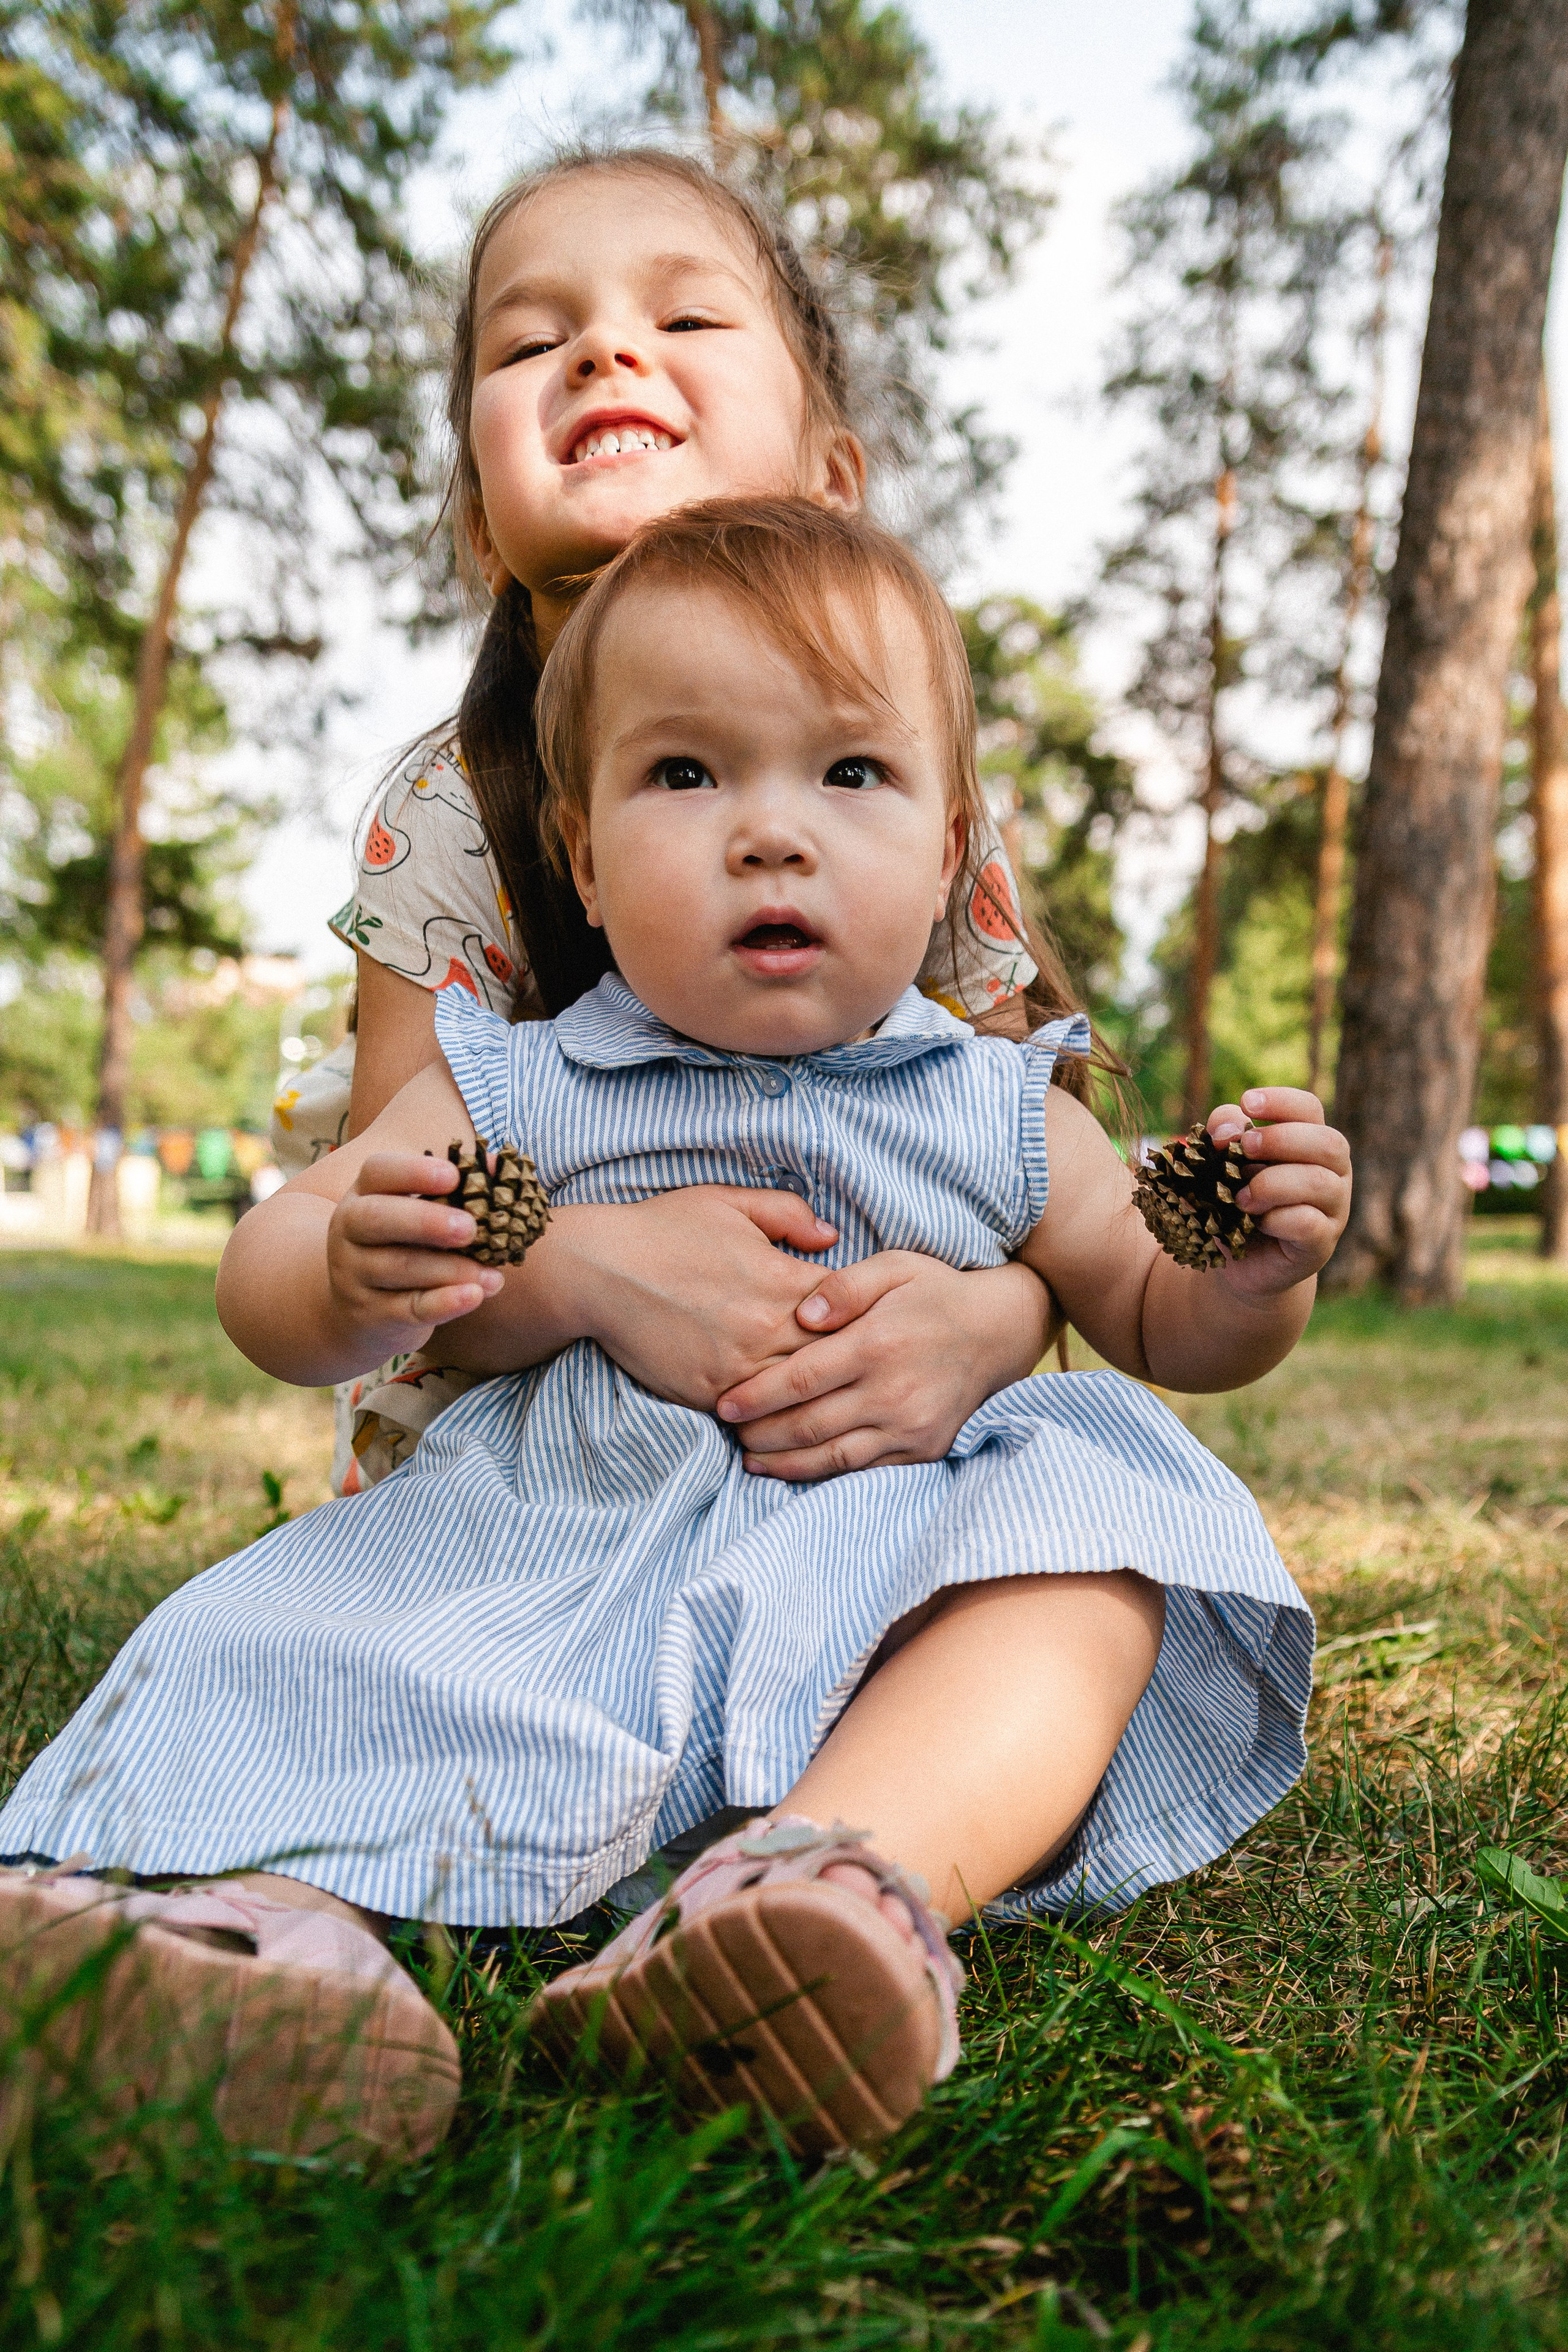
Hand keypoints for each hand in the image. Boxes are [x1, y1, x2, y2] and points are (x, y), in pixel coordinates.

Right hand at [327, 1151, 503, 1353]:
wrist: (363, 1312)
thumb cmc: (405, 1248)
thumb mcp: (420, 1215)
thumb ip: (458, 1190)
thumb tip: (500, 1166)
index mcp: (365, 1195)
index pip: (378, 1171)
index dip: (414, 1170)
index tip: (454, 1176)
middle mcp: (350, 1231)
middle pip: (377, 1218)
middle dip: (426, 1221)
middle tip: (469, 1228)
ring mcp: (354, 1275)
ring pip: (399, 1267)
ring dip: (452, 1269)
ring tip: (493, 1274)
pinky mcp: (370, 1315)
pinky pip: (408, 1308)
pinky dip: (445, 1303)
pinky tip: (476, 1295)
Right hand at [573, 1187, 838, 1403]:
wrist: (598, 1270)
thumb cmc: (664, 1230)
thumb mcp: (729, 1202)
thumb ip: (788, 1214)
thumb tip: (831, 1236)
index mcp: (781, 1281)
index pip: (851, 1309)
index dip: (863, 1314)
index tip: (866, 1317)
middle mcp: (766, 1330)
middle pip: (835, 1358)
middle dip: (851, 1359)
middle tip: (863, 1363)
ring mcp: (738, 1368)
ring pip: (800, 1395)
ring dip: (818, 1394)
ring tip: (837, 1395)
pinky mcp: (708, 1394)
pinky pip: (757, 1414)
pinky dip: (774, 1413)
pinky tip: (787, 1411)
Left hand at [716, 1255, 1051, 1480]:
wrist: (999, 1331)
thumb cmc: (934, 1292)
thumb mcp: (892, 1267)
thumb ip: (842, 1285)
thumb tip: (803, 1315)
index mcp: (875, 1344)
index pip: (799, 1380)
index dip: (756, 1397)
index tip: (723, 1404)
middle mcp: (891, 1392)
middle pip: (807, 1425)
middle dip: (760, 1434)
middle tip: (729, 1432)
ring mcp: (909, 1426)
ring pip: (832, 1457)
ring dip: (784, 1463)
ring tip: (750, 1459)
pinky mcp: (923, 1448)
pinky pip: (864, 1469)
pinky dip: (825, 1475)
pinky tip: (796, 1469)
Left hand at [1206, 1087, 1350, 1297]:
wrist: (1242, 1260)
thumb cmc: (1238, 1202)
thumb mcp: (1223, 1164)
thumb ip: (1224, 1137)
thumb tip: (1224, 1130)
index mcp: (1311, 1142)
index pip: (1310, 1108)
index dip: (1281, 1100)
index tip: (1245, 1102)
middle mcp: (1332, 1172)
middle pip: (1328, 1142)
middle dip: (1280, 1140)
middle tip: (1243, 1148)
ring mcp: (1333, 1209)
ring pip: (1320, 1183)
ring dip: (1272, 1183)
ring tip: (1240, 1196)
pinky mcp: (1321, 1243)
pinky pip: (1309, 1224)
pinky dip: (1276, 1219)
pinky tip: (1255, 1222)